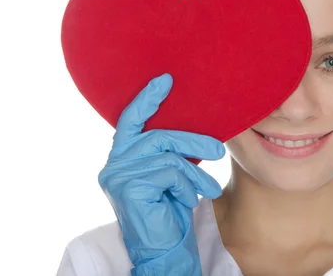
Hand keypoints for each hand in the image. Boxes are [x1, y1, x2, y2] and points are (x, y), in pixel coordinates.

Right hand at [98, 73, 225, 275]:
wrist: (164, 251)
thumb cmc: (168, 212)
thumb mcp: (170, 176)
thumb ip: (169, 152)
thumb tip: (194, 127)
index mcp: (121, 157)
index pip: (130, 120)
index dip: (147, 99)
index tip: (166, 80)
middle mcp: (113, 164)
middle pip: (158, 135)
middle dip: (193, 140)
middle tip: (218, 150)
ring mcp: (118, 176)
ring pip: (168, 155)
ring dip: (195, 170)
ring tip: (209, 186)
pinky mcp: (130, 188)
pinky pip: (170, 171)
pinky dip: (187, 184)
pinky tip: (191, 198)